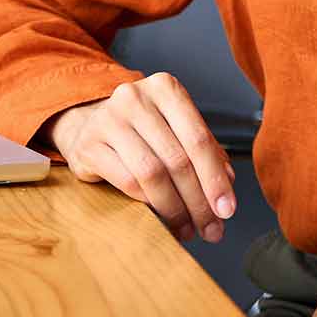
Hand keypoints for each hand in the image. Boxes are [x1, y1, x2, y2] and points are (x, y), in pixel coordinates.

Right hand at [45, 73, 237, 243]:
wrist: (90, 125)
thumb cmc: (142, 130)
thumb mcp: (176, 129)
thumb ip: (204, 151)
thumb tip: (227, 183)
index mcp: (165, 88)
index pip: (198, 138)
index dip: (215, 178)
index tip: (227, 210)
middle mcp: (135, 97)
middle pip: (178, 159)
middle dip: (198, 201)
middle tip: (210, 228)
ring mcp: (108, 119)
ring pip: (153, 173)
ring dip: (175, 208)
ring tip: (186, 228)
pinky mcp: (89, 145)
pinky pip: (127, 182)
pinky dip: (149, 203)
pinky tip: (159, 216)